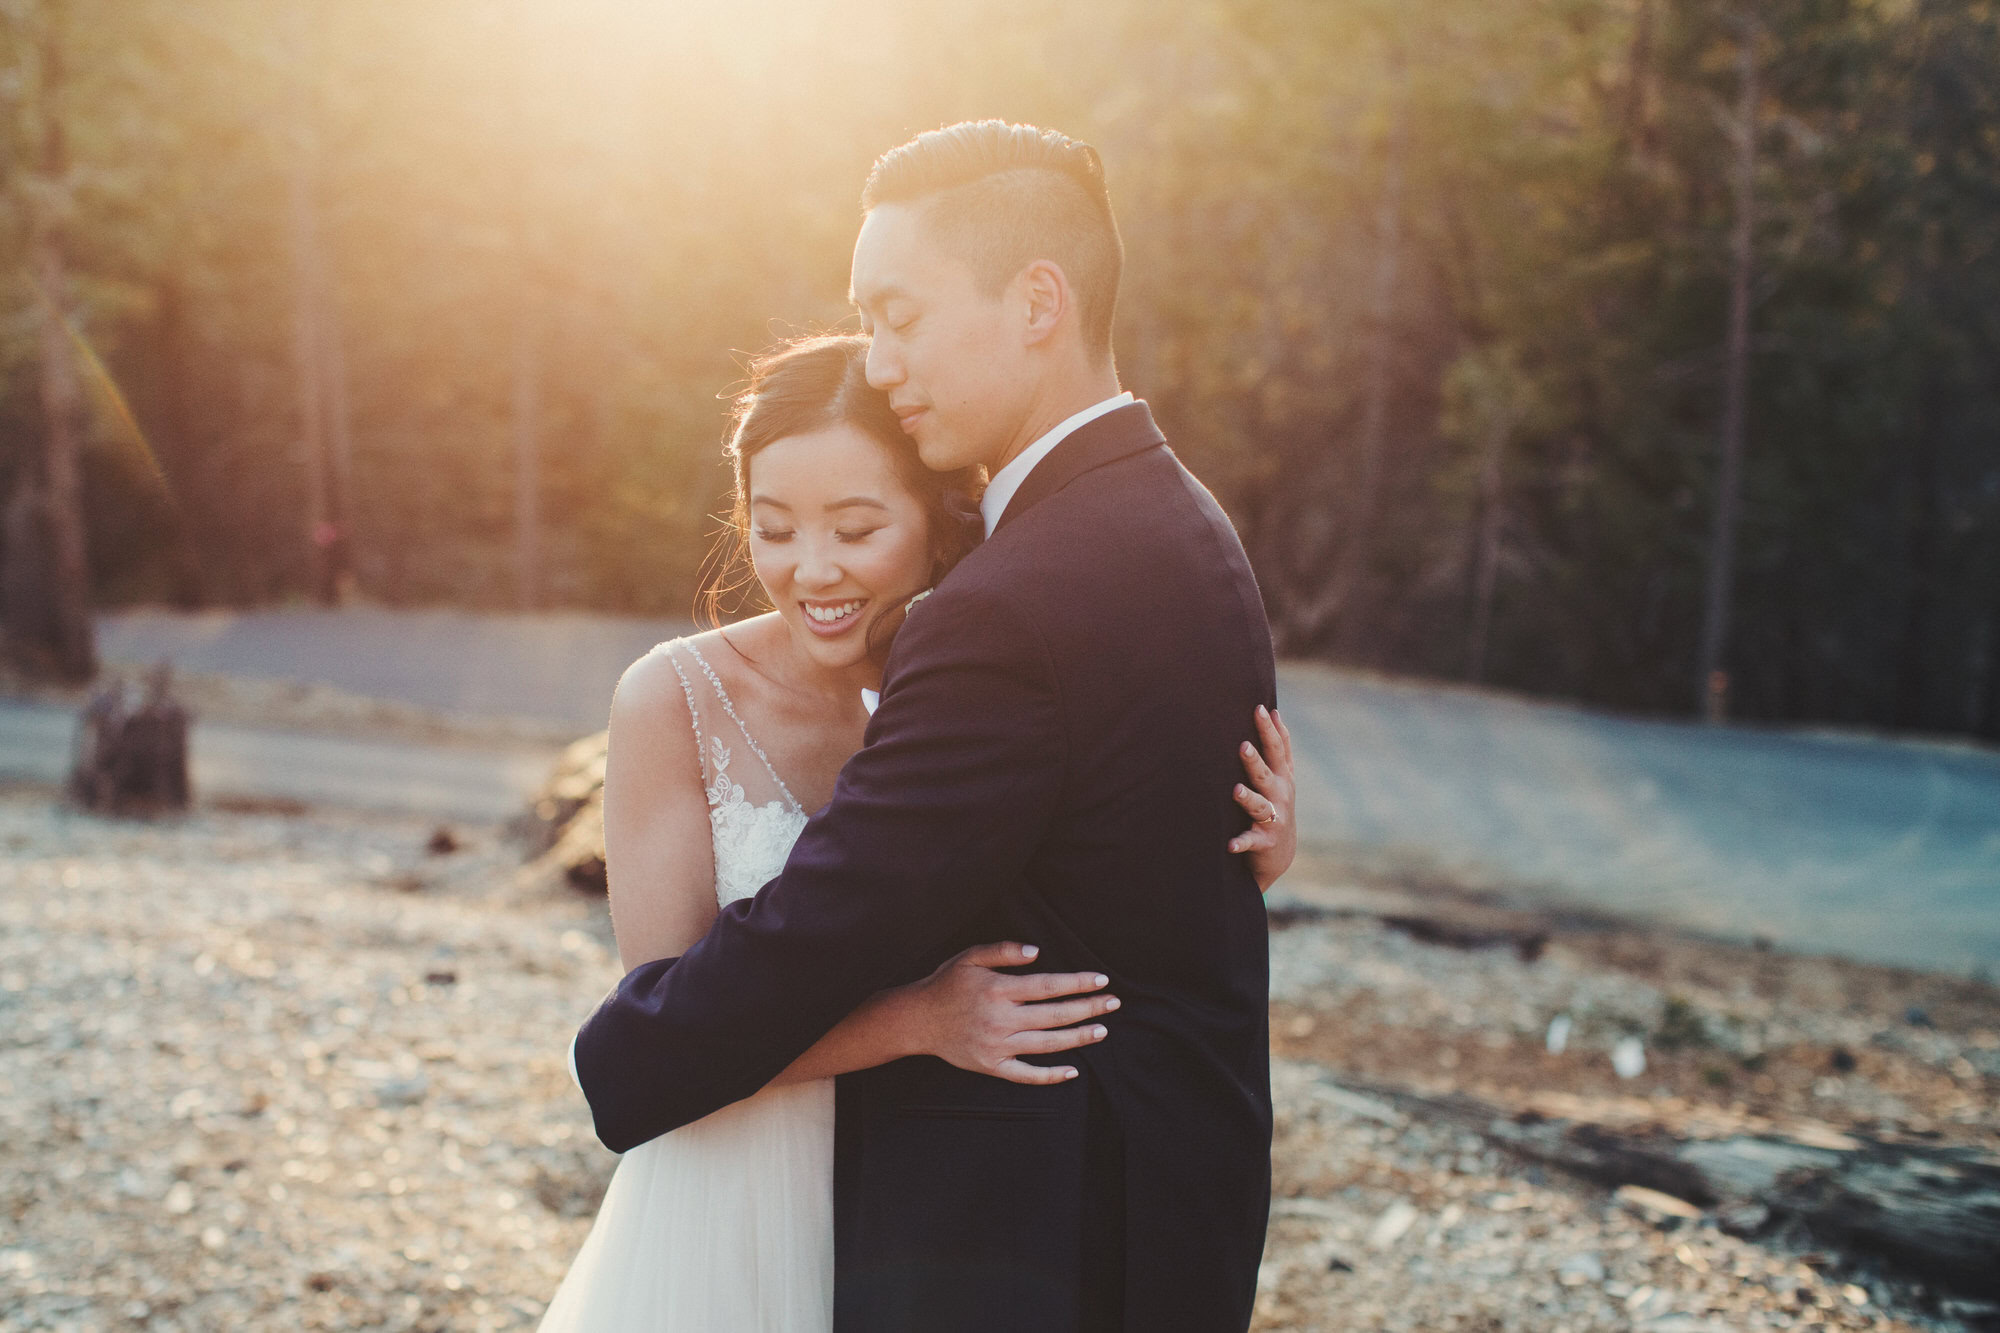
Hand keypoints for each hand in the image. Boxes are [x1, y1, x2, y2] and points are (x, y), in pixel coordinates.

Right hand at [897, 941, 1116, 1085]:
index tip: (1101, 980)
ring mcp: (997, 1045)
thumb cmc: (947, 984)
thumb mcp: (970, 957)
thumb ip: (1003, 951)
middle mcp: (1000, 1019)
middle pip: (1054, 1015)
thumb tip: (1037, 952)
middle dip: (1088, 1008)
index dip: (1077, 983)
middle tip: (1113, 1003)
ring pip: (1047, 1044)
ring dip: (1078, 1038)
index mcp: (998, 990)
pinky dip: (1050, 1075)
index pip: (1047, 986)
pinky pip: (1026, 1074)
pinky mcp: (992, 1066)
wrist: (918, 1020)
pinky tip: (1072, 1071)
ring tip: (1101, 1030)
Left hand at [1228, 704, 1295, 891]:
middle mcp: (1280, 795)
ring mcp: (1274, 819)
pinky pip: (1251, 840)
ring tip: (1236, 791)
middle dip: (1255, 760)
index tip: (1261, 709)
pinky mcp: (1264, 841)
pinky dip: (1241, 842)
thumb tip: (1274, 711)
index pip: (1278, 750)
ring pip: (1259, 806)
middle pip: (1266, 774)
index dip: (1271, 730)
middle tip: (1243, 745)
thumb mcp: (1282, 776)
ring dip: (1249, 798)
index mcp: (1282, 777)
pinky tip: (1230, 843)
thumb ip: (1279, 747)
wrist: (1280, 853)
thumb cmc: (1276, 805)